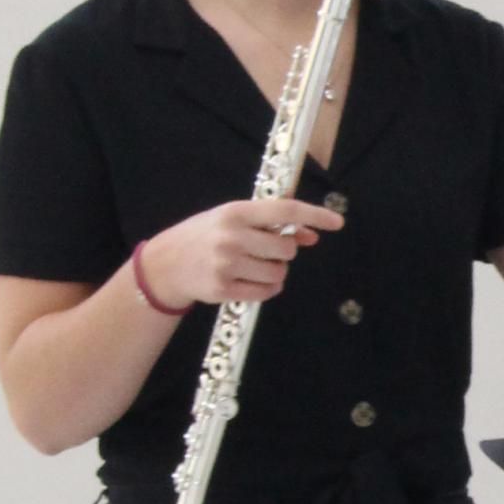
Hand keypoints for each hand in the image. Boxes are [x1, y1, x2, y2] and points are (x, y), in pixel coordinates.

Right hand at [141, 196, 341, 311]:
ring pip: (279, 273)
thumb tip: (312, 236)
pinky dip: (266, 289)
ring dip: (274, 272)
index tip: (338, 222)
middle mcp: (231, 236)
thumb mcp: (233, 221)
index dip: (315, 215)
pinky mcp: (223, 289)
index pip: (284, 210)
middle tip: (262, 250)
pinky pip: (267, 293)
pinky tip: (249, 281)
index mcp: (235, 212)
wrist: (165, 264)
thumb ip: (271, 225)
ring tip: (251, 266)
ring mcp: (227, 264)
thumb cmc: (205, 237)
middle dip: (283, 252)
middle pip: (287, 248)